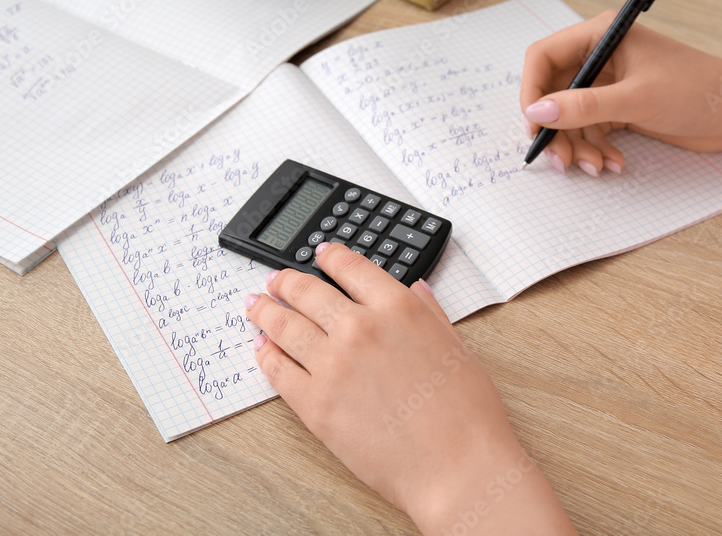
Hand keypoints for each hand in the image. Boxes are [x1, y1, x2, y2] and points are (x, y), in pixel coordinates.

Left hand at [245, 243, 574, 534]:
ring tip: (255, 305)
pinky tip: (262, 349)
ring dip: (264, 311)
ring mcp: (332, 365)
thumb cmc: (466, 414)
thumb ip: (429, 313)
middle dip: (286, 281)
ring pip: (284, 326)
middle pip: (307, 291)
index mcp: (398, 308)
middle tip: (275, 280)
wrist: (457, 467)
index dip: (330, 256)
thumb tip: (416, 289)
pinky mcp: (314, 405)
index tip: (320, 253)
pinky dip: (266, 355)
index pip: (351, 267)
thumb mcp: (456, 346)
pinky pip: (278, 370)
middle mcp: (360, 328)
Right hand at [521, 12, 721, 174]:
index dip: (532, 91)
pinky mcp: (620, 107)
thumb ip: (583, 107)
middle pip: (553, 92)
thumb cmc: (700, 90)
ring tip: (595, 167)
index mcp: (601, 36)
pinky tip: (614, 163)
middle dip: (555, 129)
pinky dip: (596, 150)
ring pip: (570, 118)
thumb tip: (538, 112)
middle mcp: (600, 57)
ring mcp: (610, 84)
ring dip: (577, 146)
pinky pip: (590, 131)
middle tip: (560, 159)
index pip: (544, 57)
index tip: (534, 125)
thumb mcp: (636, 99)